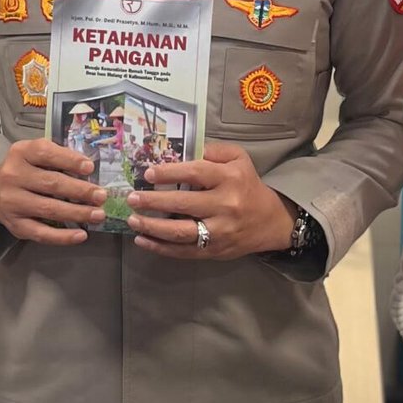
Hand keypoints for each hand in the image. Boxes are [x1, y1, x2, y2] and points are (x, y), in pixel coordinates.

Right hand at [0, 140, 107, 243]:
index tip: (90, 168)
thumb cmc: (23, 170)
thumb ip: (57, 157)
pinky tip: (81, 235)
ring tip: (98, 214)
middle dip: (80, 191)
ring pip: (49, 209)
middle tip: (101, 196)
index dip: (69, 160)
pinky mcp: (15, 225)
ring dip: (77, 213)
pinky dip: (63, 236)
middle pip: (51, 184)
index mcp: (20, 153)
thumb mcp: (33, 154)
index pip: (46, 153)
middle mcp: (13, 176)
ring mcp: (13, 202)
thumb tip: (88, 170)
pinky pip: (41, 233)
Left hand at [125, 142, 291, 260]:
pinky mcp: (214, 251)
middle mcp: (225, 206)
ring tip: (132, 220)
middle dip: (153, 202)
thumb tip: (186, 152)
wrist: (270, 222)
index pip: (195, 174)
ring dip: (152, 228)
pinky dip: (160, 248)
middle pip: (183, 204)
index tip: (148, 174)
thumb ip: (215, 151)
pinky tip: (142, 241)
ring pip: (181, 232)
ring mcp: (219, 232)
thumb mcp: (239, 159)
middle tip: (132, 198)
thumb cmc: (248, 186)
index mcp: (230, 179)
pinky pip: (183, 251)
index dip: (170, 173)